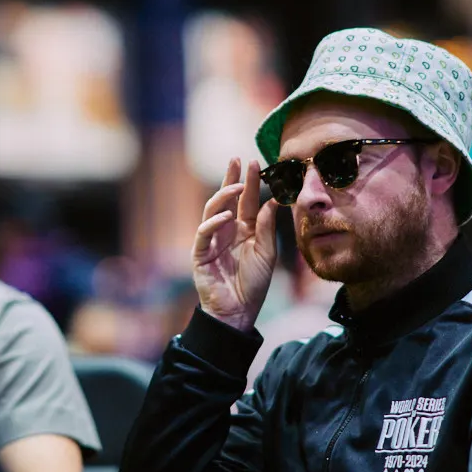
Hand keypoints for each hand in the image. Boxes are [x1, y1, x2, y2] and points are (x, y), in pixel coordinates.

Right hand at [193, 158, 278, 332]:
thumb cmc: (253, 284)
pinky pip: (203, 234)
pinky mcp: (200, 254)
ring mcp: (210, 241)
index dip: (249, 182)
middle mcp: (225, 231)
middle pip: (225, 199)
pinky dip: (213, 223)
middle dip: (230, 179)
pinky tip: (227, 215)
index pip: (244, 201)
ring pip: (211, 211)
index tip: (255, 163)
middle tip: (237, 160)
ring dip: (223, 196)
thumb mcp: (266, 253)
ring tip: (237, 185)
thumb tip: (271, 201)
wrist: (239, 311)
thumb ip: (266, 228)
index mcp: (242, 230)